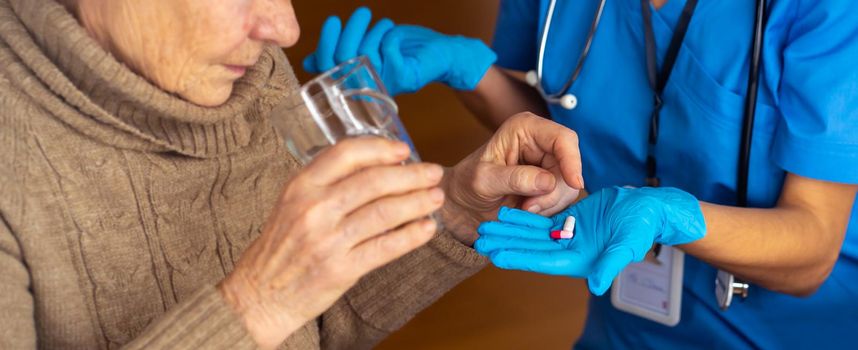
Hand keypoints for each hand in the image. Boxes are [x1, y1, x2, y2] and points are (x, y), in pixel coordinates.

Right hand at [218, 138, 443, 348]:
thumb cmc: (281, 247)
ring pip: (385, 212)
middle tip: (433, 173)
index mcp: (301, 186)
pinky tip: (427, 228)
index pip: (347, 154)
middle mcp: (314, 208)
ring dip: (417, 202)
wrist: (260, 294)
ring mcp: (328, 239)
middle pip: (374, 181)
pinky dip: (412, 236)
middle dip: (411, 175)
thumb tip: (379, 168)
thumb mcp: (293, 203)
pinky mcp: (341, 268)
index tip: (404, 150)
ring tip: (436, 198)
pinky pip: (386, 247)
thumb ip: (326, 184)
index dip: (381, 148)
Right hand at [303, 7, 496, 94]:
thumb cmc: (403, 52)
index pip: (327, 67)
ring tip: (384, 23)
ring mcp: (384, 84)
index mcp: (353, 83)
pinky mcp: (403, 77)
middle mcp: (366, 88)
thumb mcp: (367, 50)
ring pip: (365, 51)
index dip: (326, 43)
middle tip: (362, 12)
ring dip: (374, 30)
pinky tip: (394, 34)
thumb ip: (342, 57)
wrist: (439, 56)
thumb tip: (309, 62)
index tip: (332, 20)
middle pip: (343, 56)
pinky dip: (390, 35)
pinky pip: (387, 49)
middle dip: (351, 29)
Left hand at [440, 113, 584, 244]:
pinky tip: (528, 211)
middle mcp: (540, 142)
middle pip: (569, 166)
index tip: (574, 184)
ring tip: (523, 209)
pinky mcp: (550, 183)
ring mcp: (547, 163)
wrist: (463, 204)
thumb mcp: (485, 181)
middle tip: (528, 208)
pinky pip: (562, 199)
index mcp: (524, 128)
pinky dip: (548, 210)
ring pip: (568, 186)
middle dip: (552, 192)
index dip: (572, 160)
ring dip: (549, 204)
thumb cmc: (467, 184)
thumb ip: (515, 179)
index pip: (563, 138)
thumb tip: (548, 181)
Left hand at [474, 187, 706, 294]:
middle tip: (479, 240)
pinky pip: (541, 220)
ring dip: (510, 231)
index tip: (496, 256)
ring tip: (486, 227)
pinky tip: (506, 214)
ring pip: (532, 234)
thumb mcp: (627, 245)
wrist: (649, 209)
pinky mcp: (569, 221)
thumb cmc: (641, 227)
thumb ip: (610, 265)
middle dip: (506, 244)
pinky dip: (524, 217)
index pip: (542, 260)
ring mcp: (567, 236)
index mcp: (579, 260)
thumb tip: (597, 286)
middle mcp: (568, 250)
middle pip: (530, 248)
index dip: (519, 258)